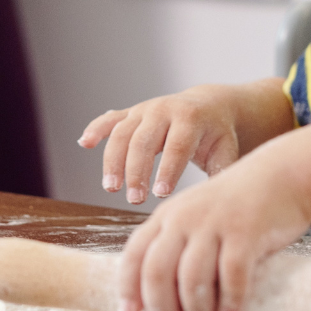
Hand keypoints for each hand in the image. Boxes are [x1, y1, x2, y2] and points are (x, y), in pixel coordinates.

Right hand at [79, 84, 249, 203]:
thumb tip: (212, 204)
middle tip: (134, 199)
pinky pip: (110, 120)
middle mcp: (164, 110)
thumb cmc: (218, 136)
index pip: (176, 146)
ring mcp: (144, 110)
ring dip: (113, 160)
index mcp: (191, 118)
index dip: (168, 170)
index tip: (161, 195)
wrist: (209, 106)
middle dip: (136, 170)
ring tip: (111, 187)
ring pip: (122, 133)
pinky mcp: (131, 113)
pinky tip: (84, 143)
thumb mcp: (226, 152)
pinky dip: (95, 129)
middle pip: (144, 140)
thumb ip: (220, 175)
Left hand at [116, 138, 310, 310]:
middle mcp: (185, 217)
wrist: (280, 177)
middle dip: (161, 309)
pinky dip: (230, 302)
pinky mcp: (246, 231)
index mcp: (167, 215)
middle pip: (158, 271)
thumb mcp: (196, 217)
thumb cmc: (235, 207)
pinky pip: (232, 274)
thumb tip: (163, 300)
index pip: (134, 253)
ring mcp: (214, 223)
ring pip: (192, 277)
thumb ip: (177, 246)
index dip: (128, 286)